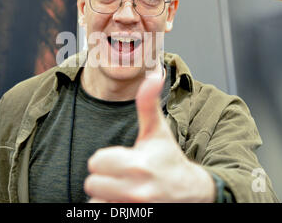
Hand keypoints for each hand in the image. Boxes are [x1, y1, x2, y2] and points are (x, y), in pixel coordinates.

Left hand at [84, 73, 215, 202]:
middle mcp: (135, 191)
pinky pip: (103, 211)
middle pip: (92, 183)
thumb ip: (148, 103)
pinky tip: (124, 200)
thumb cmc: (168, 159)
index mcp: (138, 165)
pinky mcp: (134, 217)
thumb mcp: (158, 131)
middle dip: (103, 177)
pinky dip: (110, 206)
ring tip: (123, 188)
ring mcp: (134, 208)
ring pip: (96, 201)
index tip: (121, 159)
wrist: (190, 193)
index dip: (106, 158)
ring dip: (106, 195)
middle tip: (120, 174)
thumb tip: (152, 74)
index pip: (95, 161)